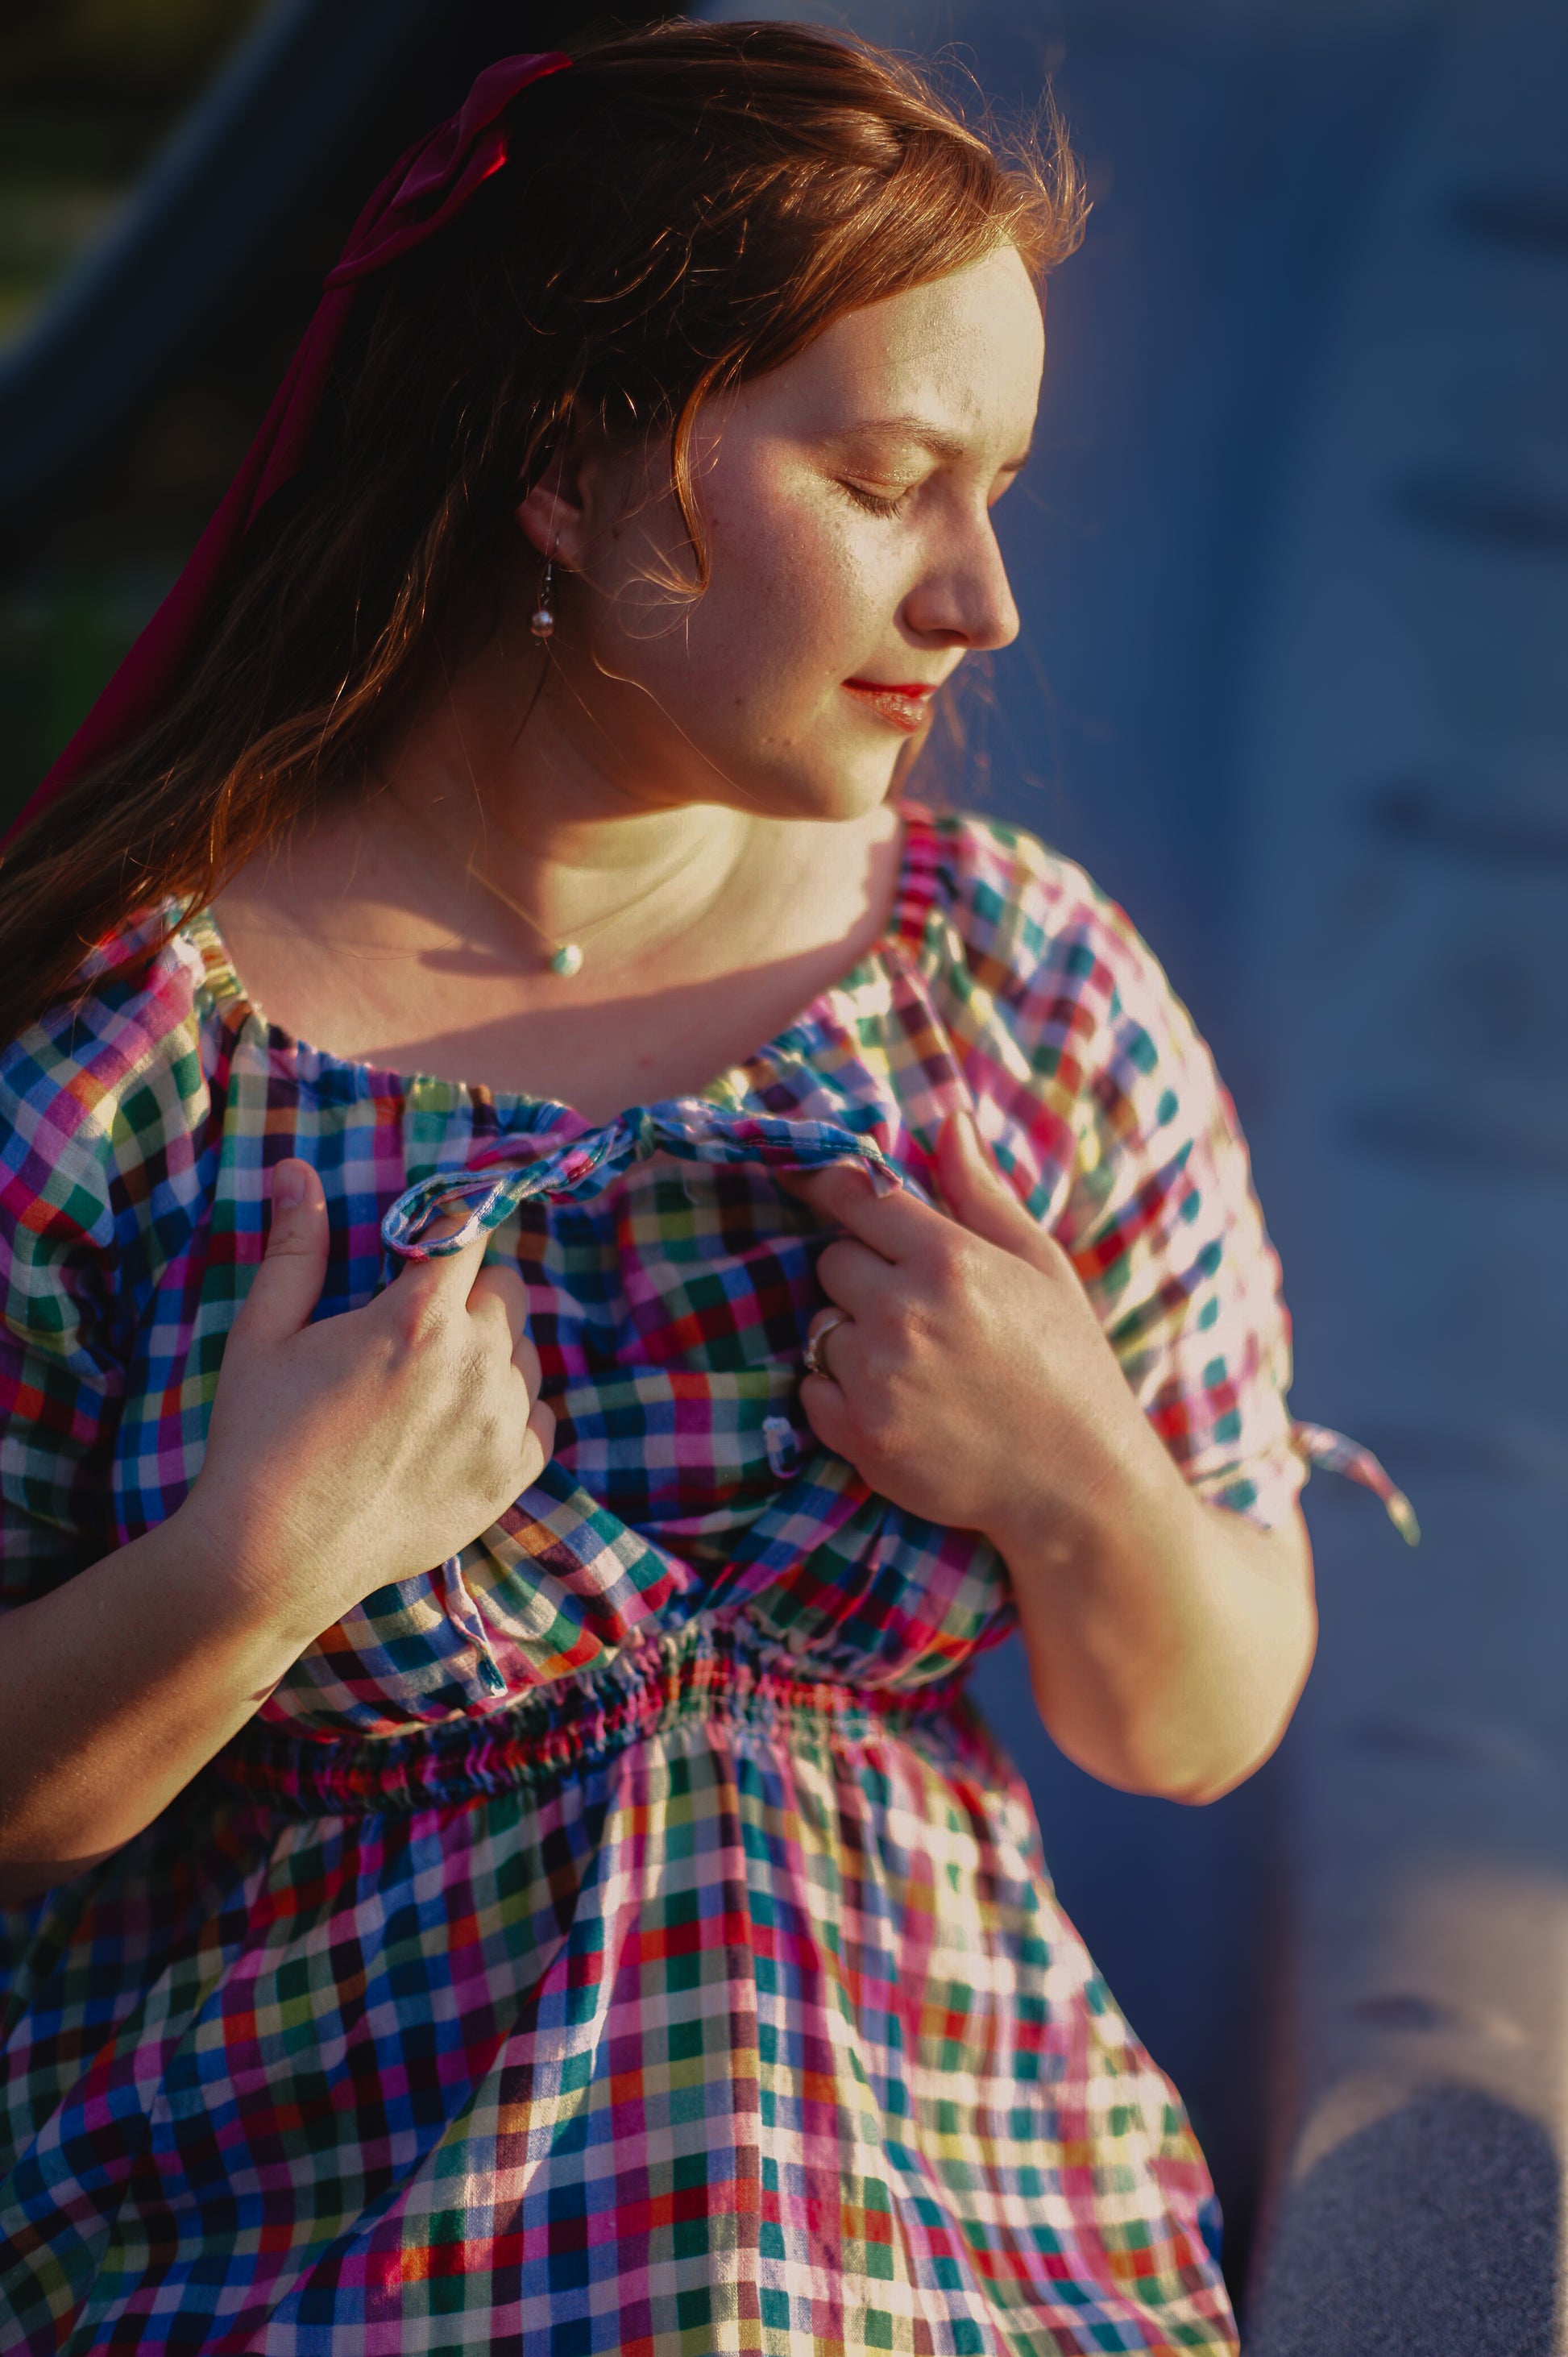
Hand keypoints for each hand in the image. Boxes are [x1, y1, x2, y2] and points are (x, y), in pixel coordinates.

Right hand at [183, 1160, 554, 1648]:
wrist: (274, 1557)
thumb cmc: (260, 1439)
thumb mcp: (263, 1334)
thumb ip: (295, 1248)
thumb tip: (297, 1170)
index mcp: (419, 1317)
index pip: (469, 1233)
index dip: (452, 1231)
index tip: (434, 1244)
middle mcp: (477, 1362)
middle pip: (509, 1290)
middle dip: (471, 1294)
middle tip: (418, 1327)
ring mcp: (502, 1422)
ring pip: (528, 1355)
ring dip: (493, 1356)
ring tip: (428, 1388)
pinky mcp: (513, 1475)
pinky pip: (539, 1419)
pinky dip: (508, 1416)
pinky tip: (455, 1431)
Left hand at [790, 1111, 1150, 1551]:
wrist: (1077, 1482)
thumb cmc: (1067, 1363)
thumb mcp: (1040, 1265)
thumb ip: (983, 1194)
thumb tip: (949, 1121)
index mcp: (949, 1258)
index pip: (857, 1198)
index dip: (831, 1187)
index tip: (802, 1174)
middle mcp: (904, 1311)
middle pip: (832, 1262)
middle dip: (863, 1276)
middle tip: (916, 1308)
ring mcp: (876, 1376)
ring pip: (821, 1326)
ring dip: (853, 1337)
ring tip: (915, 1363)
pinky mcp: (859, 1434)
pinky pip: (811, 1388)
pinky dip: (839, 1393)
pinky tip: (897, 1402)